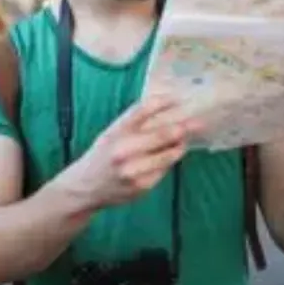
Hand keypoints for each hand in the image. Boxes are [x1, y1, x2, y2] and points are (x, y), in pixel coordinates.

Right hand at [72, 95, 202, 209]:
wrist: (85, 186)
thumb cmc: (102, 156)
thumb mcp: (111, 134)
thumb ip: (133, 122)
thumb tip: (166, 106)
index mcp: (115, 132)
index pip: (142, 110)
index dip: (163, 102)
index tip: (177, 98)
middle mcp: (123, 150)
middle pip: (161, 134)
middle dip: (183, 128)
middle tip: (198, 123)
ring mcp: (133, 169)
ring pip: (168, 155)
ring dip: (180, 146)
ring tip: (184, 141)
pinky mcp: (142, 185)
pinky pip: (163, 170)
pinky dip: (168, 163)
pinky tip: (168, 159)